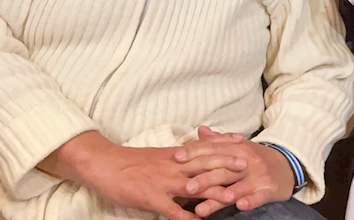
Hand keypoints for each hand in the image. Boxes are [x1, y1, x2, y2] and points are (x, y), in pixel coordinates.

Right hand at [39, 130, 247, 219]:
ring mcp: (164, 182)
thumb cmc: (131, 161)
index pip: (205, 148)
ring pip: (194, 187)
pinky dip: (186, 217)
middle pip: (205, 164)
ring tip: (233, 197)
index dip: (224, 146)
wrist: (106, 164)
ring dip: (214, 192)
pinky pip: (172, 210)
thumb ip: (177, 157)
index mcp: (175, 154)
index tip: (243, 142)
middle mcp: (173, 166)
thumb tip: (192, 158)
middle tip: (248, 165)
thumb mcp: (158, 155)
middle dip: (227, 165)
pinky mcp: (152, 198)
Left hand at [173, 131, 295, 217]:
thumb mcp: (238, 146)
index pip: (213, 150)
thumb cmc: (256, 157)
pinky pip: (258, 196)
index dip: (195, 153)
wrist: (287, 164)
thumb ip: (218, 140)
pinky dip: (250, 201)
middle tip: (186, 187)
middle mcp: (246, 161)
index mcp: (237, 148)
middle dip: (204, 179)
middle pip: (222, 170)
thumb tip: (200, 130)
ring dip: (221, 196)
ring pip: (237, 187)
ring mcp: (257, 176)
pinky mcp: (268, 190)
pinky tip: (240, 206)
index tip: (177, 158)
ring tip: (203, 207)